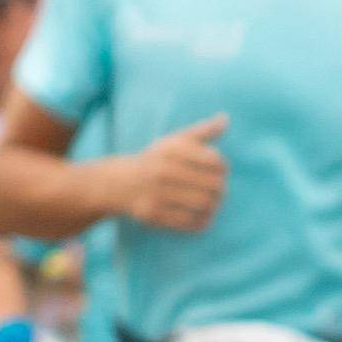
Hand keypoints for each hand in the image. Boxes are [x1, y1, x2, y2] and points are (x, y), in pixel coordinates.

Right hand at [112, 117, 229, 232]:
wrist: (116, 184)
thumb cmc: (155, 160)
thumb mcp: (175, 141)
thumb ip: (202, 131)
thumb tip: (225, 118)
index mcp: (171, 149)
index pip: (215, 161)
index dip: (222, 168)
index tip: (218, 172)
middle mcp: (162, 170)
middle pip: (213, 185)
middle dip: (220, 190)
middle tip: (218, 192)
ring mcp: (156, 194)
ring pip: (203, 204)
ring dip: (213, 207)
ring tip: (212, 205)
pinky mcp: (152, 214)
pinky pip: (187, 222)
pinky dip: (201, 222)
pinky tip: (202, 218)